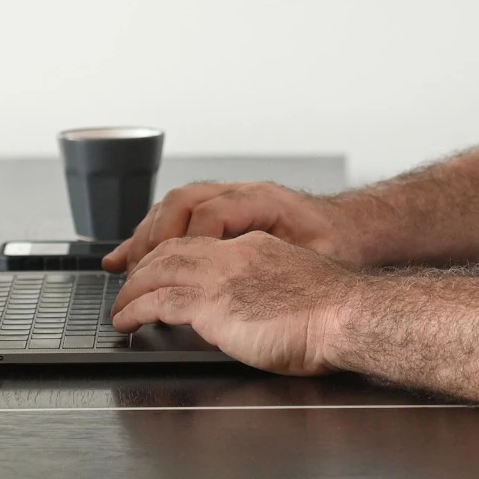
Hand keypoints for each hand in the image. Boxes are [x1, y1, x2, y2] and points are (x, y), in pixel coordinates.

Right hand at [104, 181, 356, 271]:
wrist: (354, 229)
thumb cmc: (340, 245)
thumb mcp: (317, 257)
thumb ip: (280, 266)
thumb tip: (244, 285)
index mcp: (264, 200)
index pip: (212, 213)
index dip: (188, 243)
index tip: (170, 275)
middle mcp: (240, 193)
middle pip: (182, 202)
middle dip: (155, 238)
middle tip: (136, 275)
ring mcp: (229, 198)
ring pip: (173, 205)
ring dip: (146, 235)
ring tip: (124, 267)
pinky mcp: (222, 211)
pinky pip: (177, 216)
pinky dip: (152, 234)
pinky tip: (131, 254)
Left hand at [110, 231, 360, 374]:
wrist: (347, 316)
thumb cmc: (336, 316)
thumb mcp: (294, 291)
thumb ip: (265, 293)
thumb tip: (250, 313)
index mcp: (254, 248)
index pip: (200, 243)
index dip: (170, 254)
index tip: (154, 267)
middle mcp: (232, 254)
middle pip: (172, 249)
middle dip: (143, 266)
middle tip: (126, 285)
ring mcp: (220, 276)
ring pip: (158, 270)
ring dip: (133, 289)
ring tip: (119, 307)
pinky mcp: (211, 303)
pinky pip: (158, 301)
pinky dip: (135, 309)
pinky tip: (125, 320)